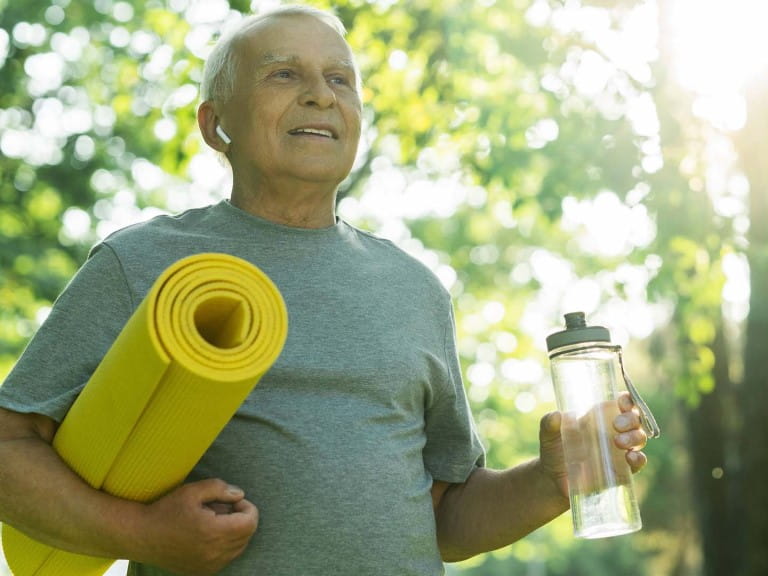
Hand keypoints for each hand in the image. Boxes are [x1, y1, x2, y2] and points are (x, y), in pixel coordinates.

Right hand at [136, 478, 257, 575]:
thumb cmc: (167, 510)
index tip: (232, 500)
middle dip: (241, 518)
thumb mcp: (193, 491)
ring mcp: (209, 566)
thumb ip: (220, 488)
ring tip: (214, 521)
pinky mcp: (203, 572)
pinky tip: (209, 535)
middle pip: (247, 535)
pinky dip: (226, 545)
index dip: (247, 507)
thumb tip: (240, 494)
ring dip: (235, 532)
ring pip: (239, 548)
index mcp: (213, 532)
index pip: (250, 523)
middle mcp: (214, 553)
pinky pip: (227, 558)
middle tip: (223, 508)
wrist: (142, 536)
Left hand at [538, 392, 647, 499]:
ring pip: (639, 438)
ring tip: (619, 442)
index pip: (622, 403)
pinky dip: (639, 458)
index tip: (622, 401)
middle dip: (631, 418)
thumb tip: (556, 415)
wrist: (554, 481)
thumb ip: (549, 424)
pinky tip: (631, 457)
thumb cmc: (553, 451)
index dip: (627, 400)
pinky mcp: (622, 470)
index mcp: (599, 417)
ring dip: (635, 437)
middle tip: (617, 425)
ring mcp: (620, 451)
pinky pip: (638, 462)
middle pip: (634, 419)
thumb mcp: (548, 436)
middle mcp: (614, 431)